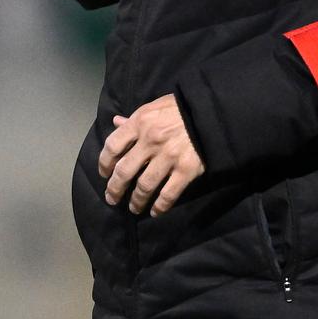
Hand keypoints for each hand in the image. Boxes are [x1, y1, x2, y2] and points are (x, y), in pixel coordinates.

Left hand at [99, 94, 205, 215]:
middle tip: (112, 198)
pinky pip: (168, 194)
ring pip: (144, 186)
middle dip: (115, 188)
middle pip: (124, 171)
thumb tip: (116, 123)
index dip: (104, 163)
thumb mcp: (155, 107)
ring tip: (134, 208)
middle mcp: (150, 141)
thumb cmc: (181, 108)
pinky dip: (160, 206)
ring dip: (136, 200)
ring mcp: (168, 157)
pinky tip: (155, 211)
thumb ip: (134, 118)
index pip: (113, 146)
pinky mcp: (186, 170)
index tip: (104, 174)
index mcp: (140, 122)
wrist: (213, 112)